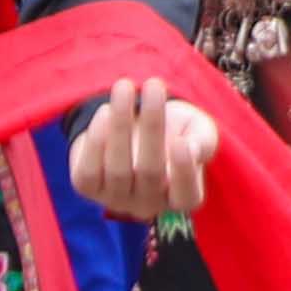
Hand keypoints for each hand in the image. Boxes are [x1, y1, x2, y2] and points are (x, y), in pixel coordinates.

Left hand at [67, 74, 218, 227]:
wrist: (135, 127)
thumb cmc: (176, 130)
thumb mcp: (198, 130)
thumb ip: (202, 140)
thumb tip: (190, 149)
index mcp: (182, 197)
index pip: (186, 195)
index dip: (184, 172)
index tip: (181, 142)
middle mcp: (149, 205)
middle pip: (151, 172)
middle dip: (153, 126)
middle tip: (154, 85)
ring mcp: (116, 200)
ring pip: (117, 170)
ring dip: (121, 125)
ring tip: (124, 87)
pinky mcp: (88, 188)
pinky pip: (88, 172)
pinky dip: (96, 140)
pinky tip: (105, 111)